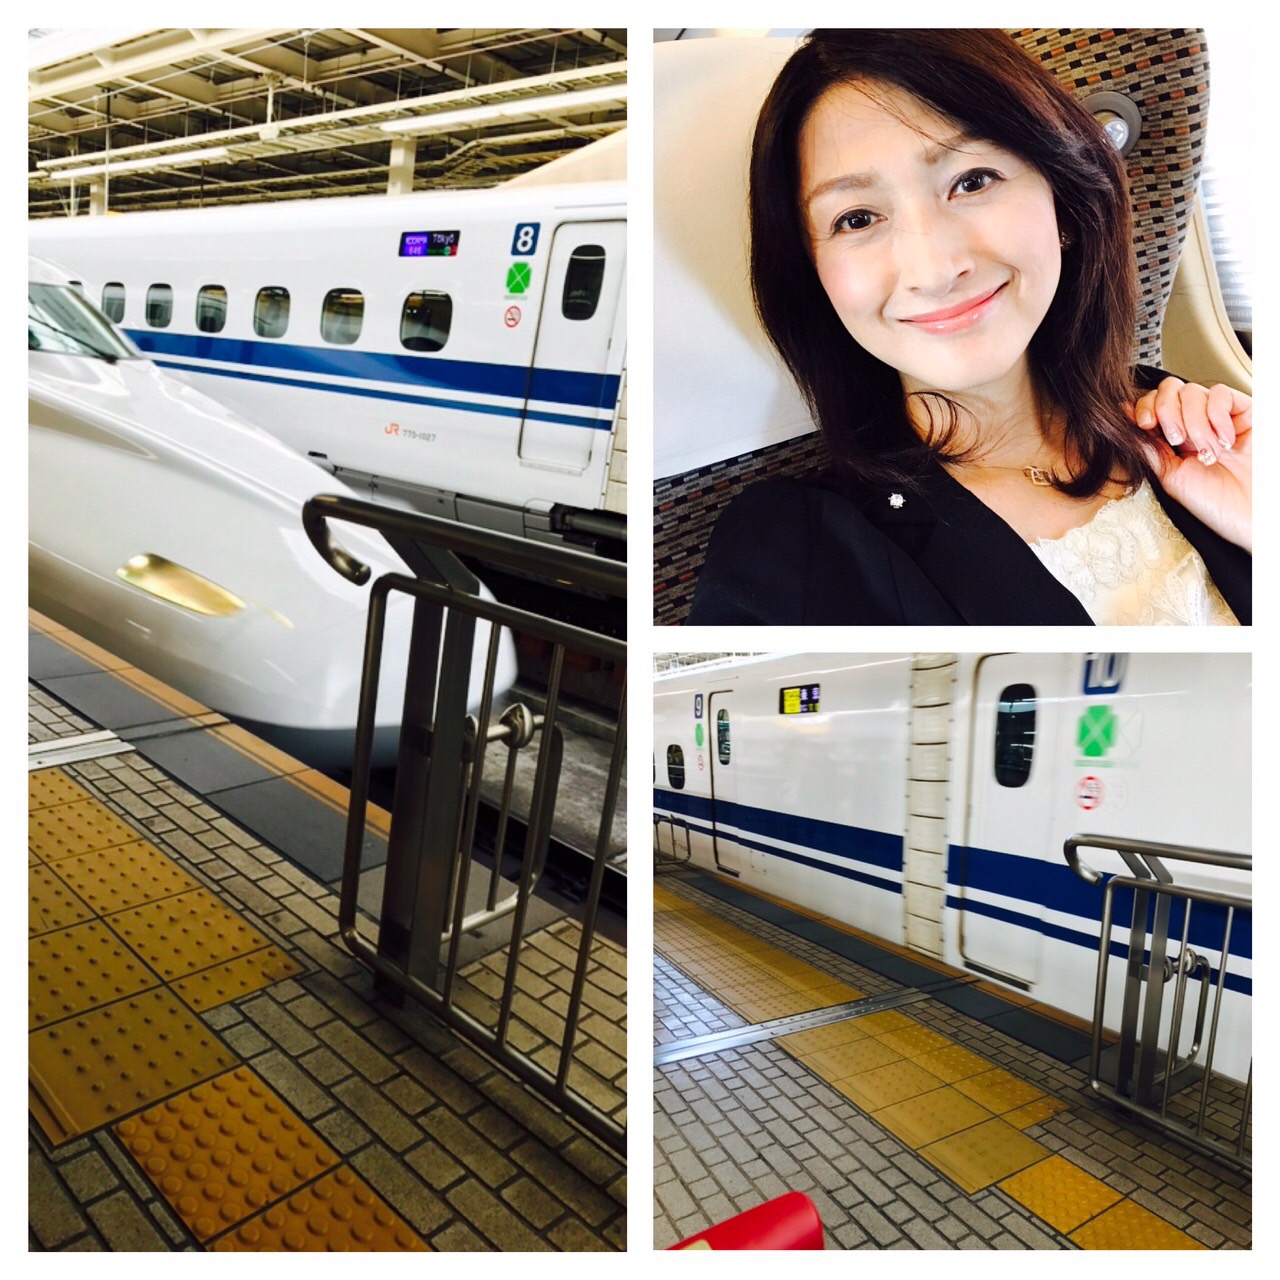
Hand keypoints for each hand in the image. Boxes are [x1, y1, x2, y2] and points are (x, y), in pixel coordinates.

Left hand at [1129, 378, 1250, 552]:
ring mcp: (1218, 416)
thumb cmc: (1214, 502)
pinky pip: (1220, 394)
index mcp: (1172, 438)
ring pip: (1192, 392)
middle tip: (1178, 440)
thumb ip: (1149, 447)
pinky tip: (1224, 440)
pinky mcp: (1243, 411)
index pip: (1151, 404)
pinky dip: (1217, 416)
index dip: (1144, 407)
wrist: (1250, 513)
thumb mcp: (1170, 476)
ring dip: (1195, 423)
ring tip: (1207, 452)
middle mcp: (1193, 423)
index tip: (1145, 423)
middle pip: (1169, 390)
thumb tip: (1122, 419)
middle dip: (1167, 412)